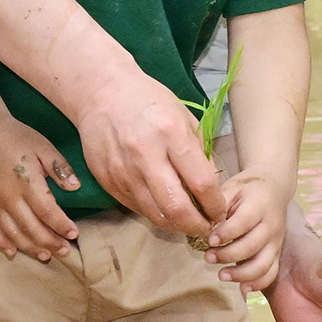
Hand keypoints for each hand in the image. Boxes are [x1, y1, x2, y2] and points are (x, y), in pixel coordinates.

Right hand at [0, 107, 81, 260]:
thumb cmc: (19, 138)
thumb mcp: (44, 146)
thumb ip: (60, 167)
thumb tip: (75, 188)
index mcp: (25, 180)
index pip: (47, 211)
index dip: (61, 225)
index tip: (75, 234)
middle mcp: (7, 195)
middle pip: (30, 227)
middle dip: (50, 242)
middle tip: (65, 251)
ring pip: (12, 233)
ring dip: (30, 247)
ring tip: (46, 256)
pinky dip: (1, 243)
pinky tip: (13, 253)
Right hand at [70, 63, 223, 237]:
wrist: (101, 92)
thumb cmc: (149, 101)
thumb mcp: (184, 117)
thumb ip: (199, 153)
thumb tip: (211, 190)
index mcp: (171, 134)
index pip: (201, 183)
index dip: (215, 205)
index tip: (220, 212)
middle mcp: (145, 155)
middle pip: (177, 208)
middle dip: (196, 225)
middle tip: (206, 228)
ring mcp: (123, 171)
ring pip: (154, 214)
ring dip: (175, 226)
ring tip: (188, 223)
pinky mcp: (107, 180)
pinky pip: (136, 207)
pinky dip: (154, 214)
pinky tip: (164, 210)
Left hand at [203, 170, 285, 292]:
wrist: (274, 189)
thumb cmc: (247, 190)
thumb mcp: (231, 188)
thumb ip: (217, 205)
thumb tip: (200, 224)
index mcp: (259, 205)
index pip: (243, 222)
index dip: (226, 234)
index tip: (209, 240)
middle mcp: (271, 225)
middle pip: (252, 246)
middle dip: (227, 255)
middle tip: (208, 257)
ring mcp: (275, 241)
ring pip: (263, 264)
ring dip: (241, 274)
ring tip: (221, 275)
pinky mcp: (277, 253)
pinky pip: (271, 273)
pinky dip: (258, 284)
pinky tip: (242, 287)